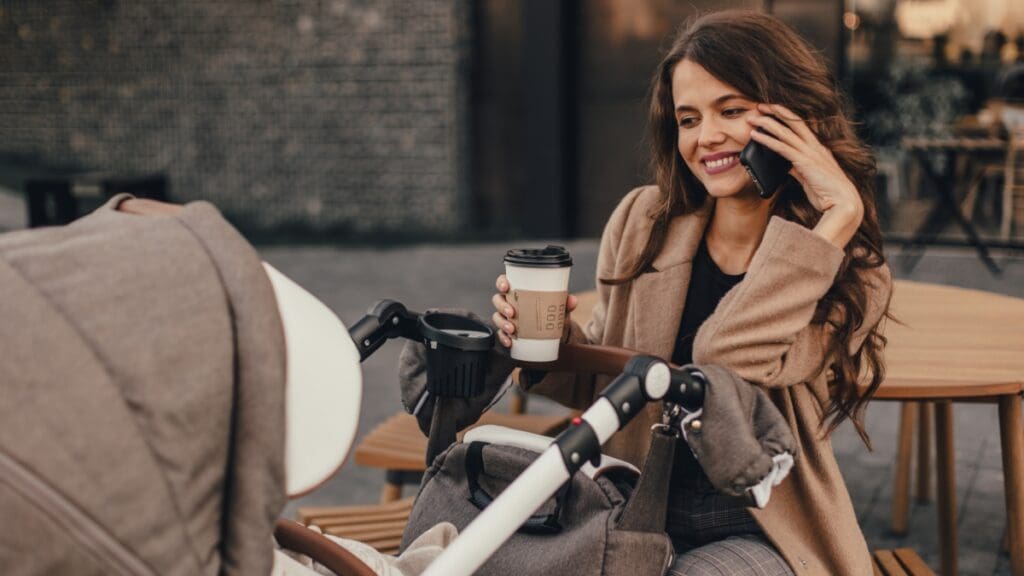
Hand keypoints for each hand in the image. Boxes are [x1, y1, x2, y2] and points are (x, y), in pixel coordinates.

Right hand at [492, 274, 577, 347]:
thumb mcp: (559, 308)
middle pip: (498, 300)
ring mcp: (508, 317)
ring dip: (502, 323)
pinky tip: (509, 342)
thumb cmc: (552, 313)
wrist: (554, 334)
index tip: (506, 287)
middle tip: (512, 313)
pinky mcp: (508, 332)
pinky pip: (501, 334)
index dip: (501, 282)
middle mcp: (510, 302)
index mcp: (519, 291)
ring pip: (497, 317)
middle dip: (502, 306)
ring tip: (512, 330)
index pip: (504, 282)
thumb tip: (572, 300)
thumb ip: (565, 303)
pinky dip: (503, 338)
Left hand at [748, 104, 863, 246]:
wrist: (844, 205)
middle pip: (794, 122)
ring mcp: (811, 153)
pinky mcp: (804, 162)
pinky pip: (782, 147)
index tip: (773, 111)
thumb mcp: (810, 179)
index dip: (787, 117)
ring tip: (752, 118)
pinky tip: (755, 136)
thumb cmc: (829, 195)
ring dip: (767, 123)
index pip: (801, 127)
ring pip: (785, 132)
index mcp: (819, 149)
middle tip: (760, 106)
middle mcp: (816, 147)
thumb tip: (787, 167)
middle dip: (776, 111)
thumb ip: (799, 170)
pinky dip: (767, 140)